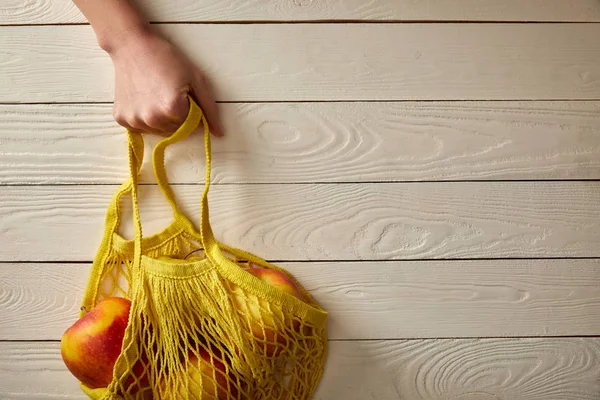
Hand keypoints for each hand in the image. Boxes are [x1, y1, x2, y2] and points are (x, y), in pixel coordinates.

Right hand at [108, 28, 222, 135]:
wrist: (132, 46)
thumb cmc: (167, 59)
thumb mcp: (196, 79)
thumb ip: (210, 109)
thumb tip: (219, 134)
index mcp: (172, 109)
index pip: (192, 125)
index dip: (191, 109)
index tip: (183, 94)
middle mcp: (152, 119)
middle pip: (175, 131)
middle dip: (177, 116)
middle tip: (169, 92)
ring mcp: (135, 121)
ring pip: (159, 131)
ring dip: (161, 119)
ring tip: (155, 95)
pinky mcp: (121, 119)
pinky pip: (142, 128)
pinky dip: (145, 118)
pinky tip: (143, 99)